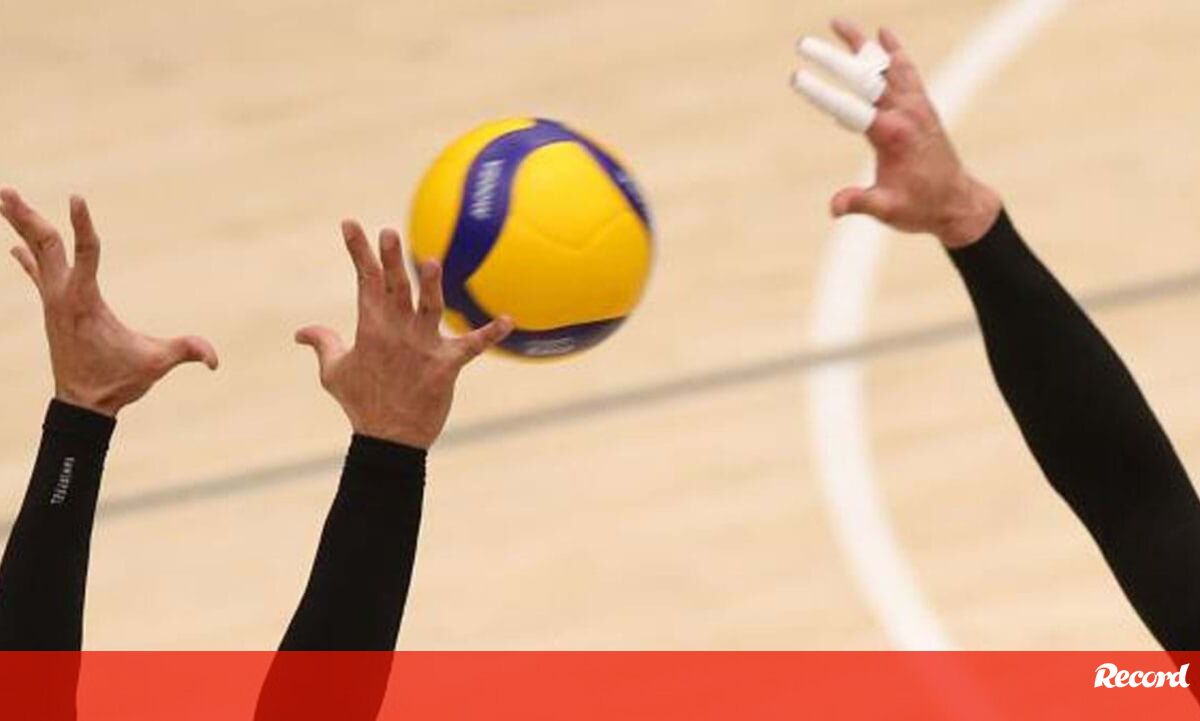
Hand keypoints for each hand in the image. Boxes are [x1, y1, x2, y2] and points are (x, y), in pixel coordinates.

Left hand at [2, 189, 218, 417]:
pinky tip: (15, 244)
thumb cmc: (118, 381)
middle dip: (26, 217)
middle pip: (44, 245)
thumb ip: (186, 352)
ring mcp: (53, 300)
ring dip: (21, 226)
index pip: (85, 254)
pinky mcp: (52, 308)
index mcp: (85, 301)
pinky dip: (26, 256)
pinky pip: (36, 273)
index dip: (83, 225)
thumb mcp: (156, 364)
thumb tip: (215, 360)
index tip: (76, 197)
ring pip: (36, 253)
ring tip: (4, 198)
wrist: (82, 405)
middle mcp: (61, 295)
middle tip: (5, 190)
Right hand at [296, 221, 512, 448]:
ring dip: (431, 287)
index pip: (365, 281)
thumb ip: (323, 344)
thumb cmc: (362, 404)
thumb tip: (301, 332)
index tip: (351, 224)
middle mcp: (396, 333)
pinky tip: (508, 320)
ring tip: (432, 262)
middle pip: (395, 288)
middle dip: (391, 259)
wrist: (388, 441)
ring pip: (429, 309)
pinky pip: (472, 346)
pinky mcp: (446, 367)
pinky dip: (490, 334)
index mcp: (371, 329)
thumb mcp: (334, 373)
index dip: (358, 252)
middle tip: (389, 233)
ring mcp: (422, 348)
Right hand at [797, 20, 1002, 247]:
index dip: (820, 92)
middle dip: (833, 58)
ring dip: (861, 44)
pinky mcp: (922, 105)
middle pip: (865, 76)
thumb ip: (860, 202)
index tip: (796, 77)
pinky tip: (883, 35)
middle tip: (804, 44)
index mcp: (892, 134)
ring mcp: (916, 105)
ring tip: (837, 23)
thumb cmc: (920, 207)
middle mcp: (905, 112)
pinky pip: (907, 71)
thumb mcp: (887, 210)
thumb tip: (834, 207)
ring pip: (885, 65)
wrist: (957, 202)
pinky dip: (894, 52)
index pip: (848, 107)